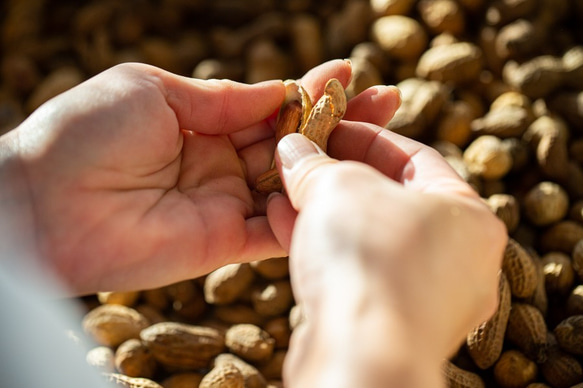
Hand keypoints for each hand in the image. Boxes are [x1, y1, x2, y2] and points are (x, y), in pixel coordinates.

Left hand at [1, 60, 398, 293]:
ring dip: (336, 162)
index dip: (311, 91)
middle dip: (339, 122)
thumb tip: (279, 90)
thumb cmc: (85, 132)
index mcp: (202, 122)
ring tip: (382, 135)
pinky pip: (275, 225)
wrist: (42, 203)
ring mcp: (224, 202)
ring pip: (292, 181)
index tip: (350, 72)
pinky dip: (307, 207)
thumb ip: (222, 98)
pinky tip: (345, 183)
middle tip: (388, 99)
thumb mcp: (155, 91)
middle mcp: (219, 162)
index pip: (271, 106)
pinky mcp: (223, 242)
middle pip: (292, 142)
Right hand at [267, 125, 506, 386]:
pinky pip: (354, 271)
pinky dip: (321, 246)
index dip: (365, 136)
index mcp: (467, 215)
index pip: (414, 157)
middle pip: (389, 199)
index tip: (326, 127)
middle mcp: (456, 259)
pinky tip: (281, 222)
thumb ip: (316, 164)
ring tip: (285, 188)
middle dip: (338, 175)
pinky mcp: (388, 324)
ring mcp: (425, 297)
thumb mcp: (338, 188)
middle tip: (303, 158)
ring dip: (323, 210)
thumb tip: (292, 148)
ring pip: (366, 238)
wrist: (361, 356)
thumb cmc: (369, 258)